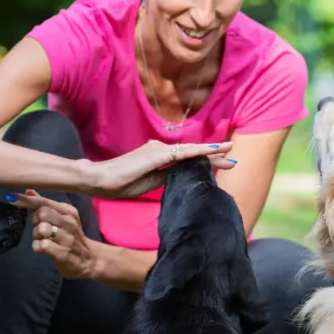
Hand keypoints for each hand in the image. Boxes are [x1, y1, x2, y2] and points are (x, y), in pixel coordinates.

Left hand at [10, 189, 96, 279]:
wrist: (88, 260)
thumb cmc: (70, 236)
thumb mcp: (62, 218)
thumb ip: (45, 204)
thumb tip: (28, 190)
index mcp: (68, 211)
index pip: (44, 202)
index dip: (26, 200)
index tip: (11, 198)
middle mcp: (69, 222)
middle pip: (42, 213)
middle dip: (35, 221)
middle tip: (40, 228)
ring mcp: (67, 238)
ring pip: (41, 229)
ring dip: (36, 235)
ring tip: (42, 239)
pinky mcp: (63, 253)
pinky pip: (42, 245)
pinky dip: (38, 247)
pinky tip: (43, 248)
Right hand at [85, 140, 235, 197]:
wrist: (100, 179)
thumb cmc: (120, 184)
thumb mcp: (149, 184)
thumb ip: (165, 179)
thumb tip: (180, 179)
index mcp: (159, 158)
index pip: (186, 160)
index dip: (205, 162)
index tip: (222, 165)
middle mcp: (160, 149)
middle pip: (192, 154)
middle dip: (213, 157)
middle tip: (233, 160)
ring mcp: (159, 150)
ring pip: (190, 152)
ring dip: (211, 153)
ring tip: (230, 154)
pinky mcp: (157, 155)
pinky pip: (182, 154)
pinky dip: (199, 152)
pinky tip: (213, 152)